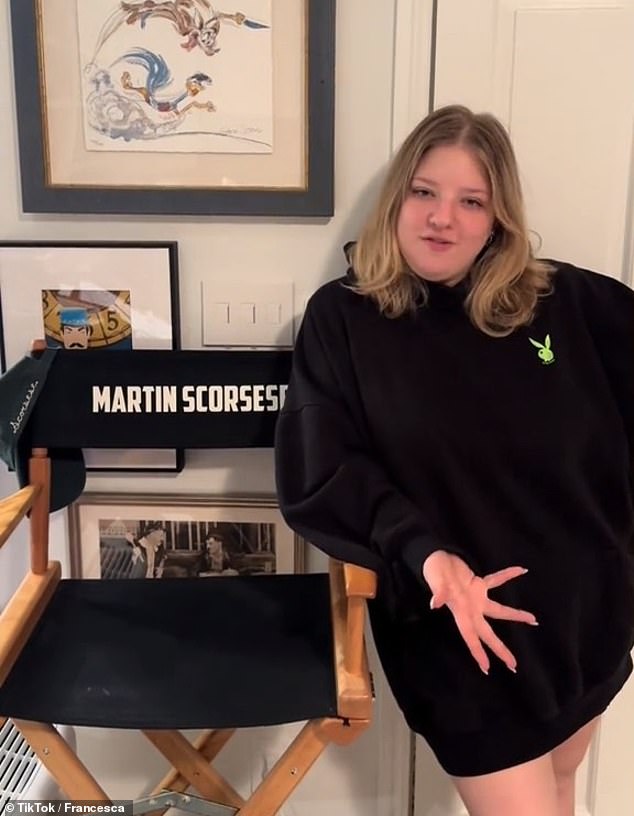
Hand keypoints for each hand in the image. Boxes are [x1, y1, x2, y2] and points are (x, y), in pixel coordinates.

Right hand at [422, 550, 536, 674]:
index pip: (470, 637)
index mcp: (461, 612)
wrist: (436, 558)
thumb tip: (434, 604)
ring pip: (499, 610)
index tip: (486, 668)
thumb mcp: (437, 582)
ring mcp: (476, 597)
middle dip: (500, 649)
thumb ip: (439, 593)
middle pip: (488, 633)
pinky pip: (496, 580)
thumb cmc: (436, 572)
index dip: (477, 652)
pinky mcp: (479, 584)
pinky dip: (507, 575)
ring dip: (516, 615)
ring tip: (533, 619)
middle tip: (513, 665)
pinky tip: (520, 570)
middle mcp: (471, 609)